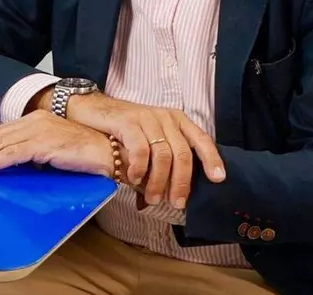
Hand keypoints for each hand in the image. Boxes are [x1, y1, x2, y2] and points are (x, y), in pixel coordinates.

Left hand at [0, 110, 114, 177]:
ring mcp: (38, 131)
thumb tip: (15, 163)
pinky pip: (12, 155)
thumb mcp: (53, 151)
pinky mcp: (44, 143)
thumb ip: (34, 152)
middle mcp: (34, 121)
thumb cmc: (85, 153)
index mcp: (35, 120)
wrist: (110, 151)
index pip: (0, 133)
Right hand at [66, 93, 225, 209]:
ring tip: (152, 198)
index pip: (201, 139)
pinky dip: (141, 169)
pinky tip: (135, 179)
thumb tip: (175, 192)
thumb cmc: (124, 131)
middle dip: (182, 182)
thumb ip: (164, 159)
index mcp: (177, 120)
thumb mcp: (151, 139)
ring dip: (158, 182)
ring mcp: (147, 117)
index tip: (218, 179)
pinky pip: (141, 150)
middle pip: (182, 153)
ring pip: (163, 155)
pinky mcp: (128, 121)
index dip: (212, 159)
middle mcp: (165, 117)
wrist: (94, 110)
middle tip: (176, 203)